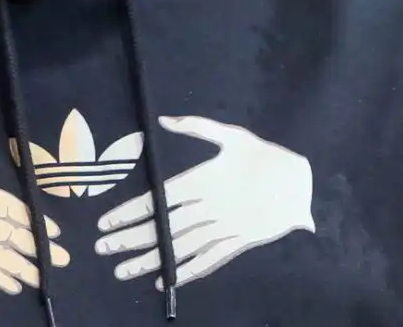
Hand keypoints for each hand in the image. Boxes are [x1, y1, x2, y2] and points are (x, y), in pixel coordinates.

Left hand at [95, 116, 313, 289]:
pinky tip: (165, 281)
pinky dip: (185, 273)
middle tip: (102, 248)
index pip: (156, 201)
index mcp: (201, 181)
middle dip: (130, 239)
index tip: (106, 222)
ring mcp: (222, 230)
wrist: (300, 182)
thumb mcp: (230, 134)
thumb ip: (195, 127)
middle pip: (162, 228)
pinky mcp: (237, 244)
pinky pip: (207, 262)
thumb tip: (164, 120)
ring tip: (123, 270)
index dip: (129, 212)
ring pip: (179, 249)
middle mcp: (207, 209)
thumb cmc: (262, 154)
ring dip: (150, 261)